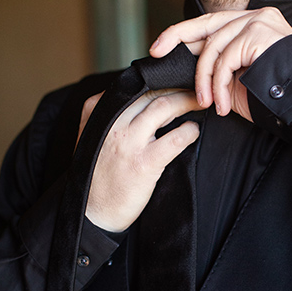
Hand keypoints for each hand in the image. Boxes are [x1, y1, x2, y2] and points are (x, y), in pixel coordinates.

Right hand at [82, 88, 202, 232]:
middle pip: (151, 93)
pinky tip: (193, 131)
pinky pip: (174, 139)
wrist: (92, 211)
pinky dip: (188, 132)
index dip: (157, 80)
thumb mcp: (91, 136)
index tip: (173, 79)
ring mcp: (127, 143)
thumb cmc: (96, 174)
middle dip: (176, 87)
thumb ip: (105, 113)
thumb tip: (132, 94)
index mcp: (97, 112)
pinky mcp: (143, 164)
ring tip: (200, 103)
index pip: (132, 86)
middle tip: (194, 87)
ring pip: (163, 108)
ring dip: (186, 102)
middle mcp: (111, 123)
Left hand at [149, 7, 291, 119]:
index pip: (209, 23)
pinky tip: (224, 104)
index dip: (181, 33)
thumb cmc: (272, 97)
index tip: (158, 47)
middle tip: (156, 52)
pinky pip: (225, 60)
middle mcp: (256, 17)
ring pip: (213, 48)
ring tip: (211, 103)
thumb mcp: (235, 78)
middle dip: (175, 37)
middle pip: (206, 24)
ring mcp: (259, 22)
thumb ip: (215, 63)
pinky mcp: (259, 33)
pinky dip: (219, 85)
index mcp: (251, 24)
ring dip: (206, 81)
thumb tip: (181, 61)